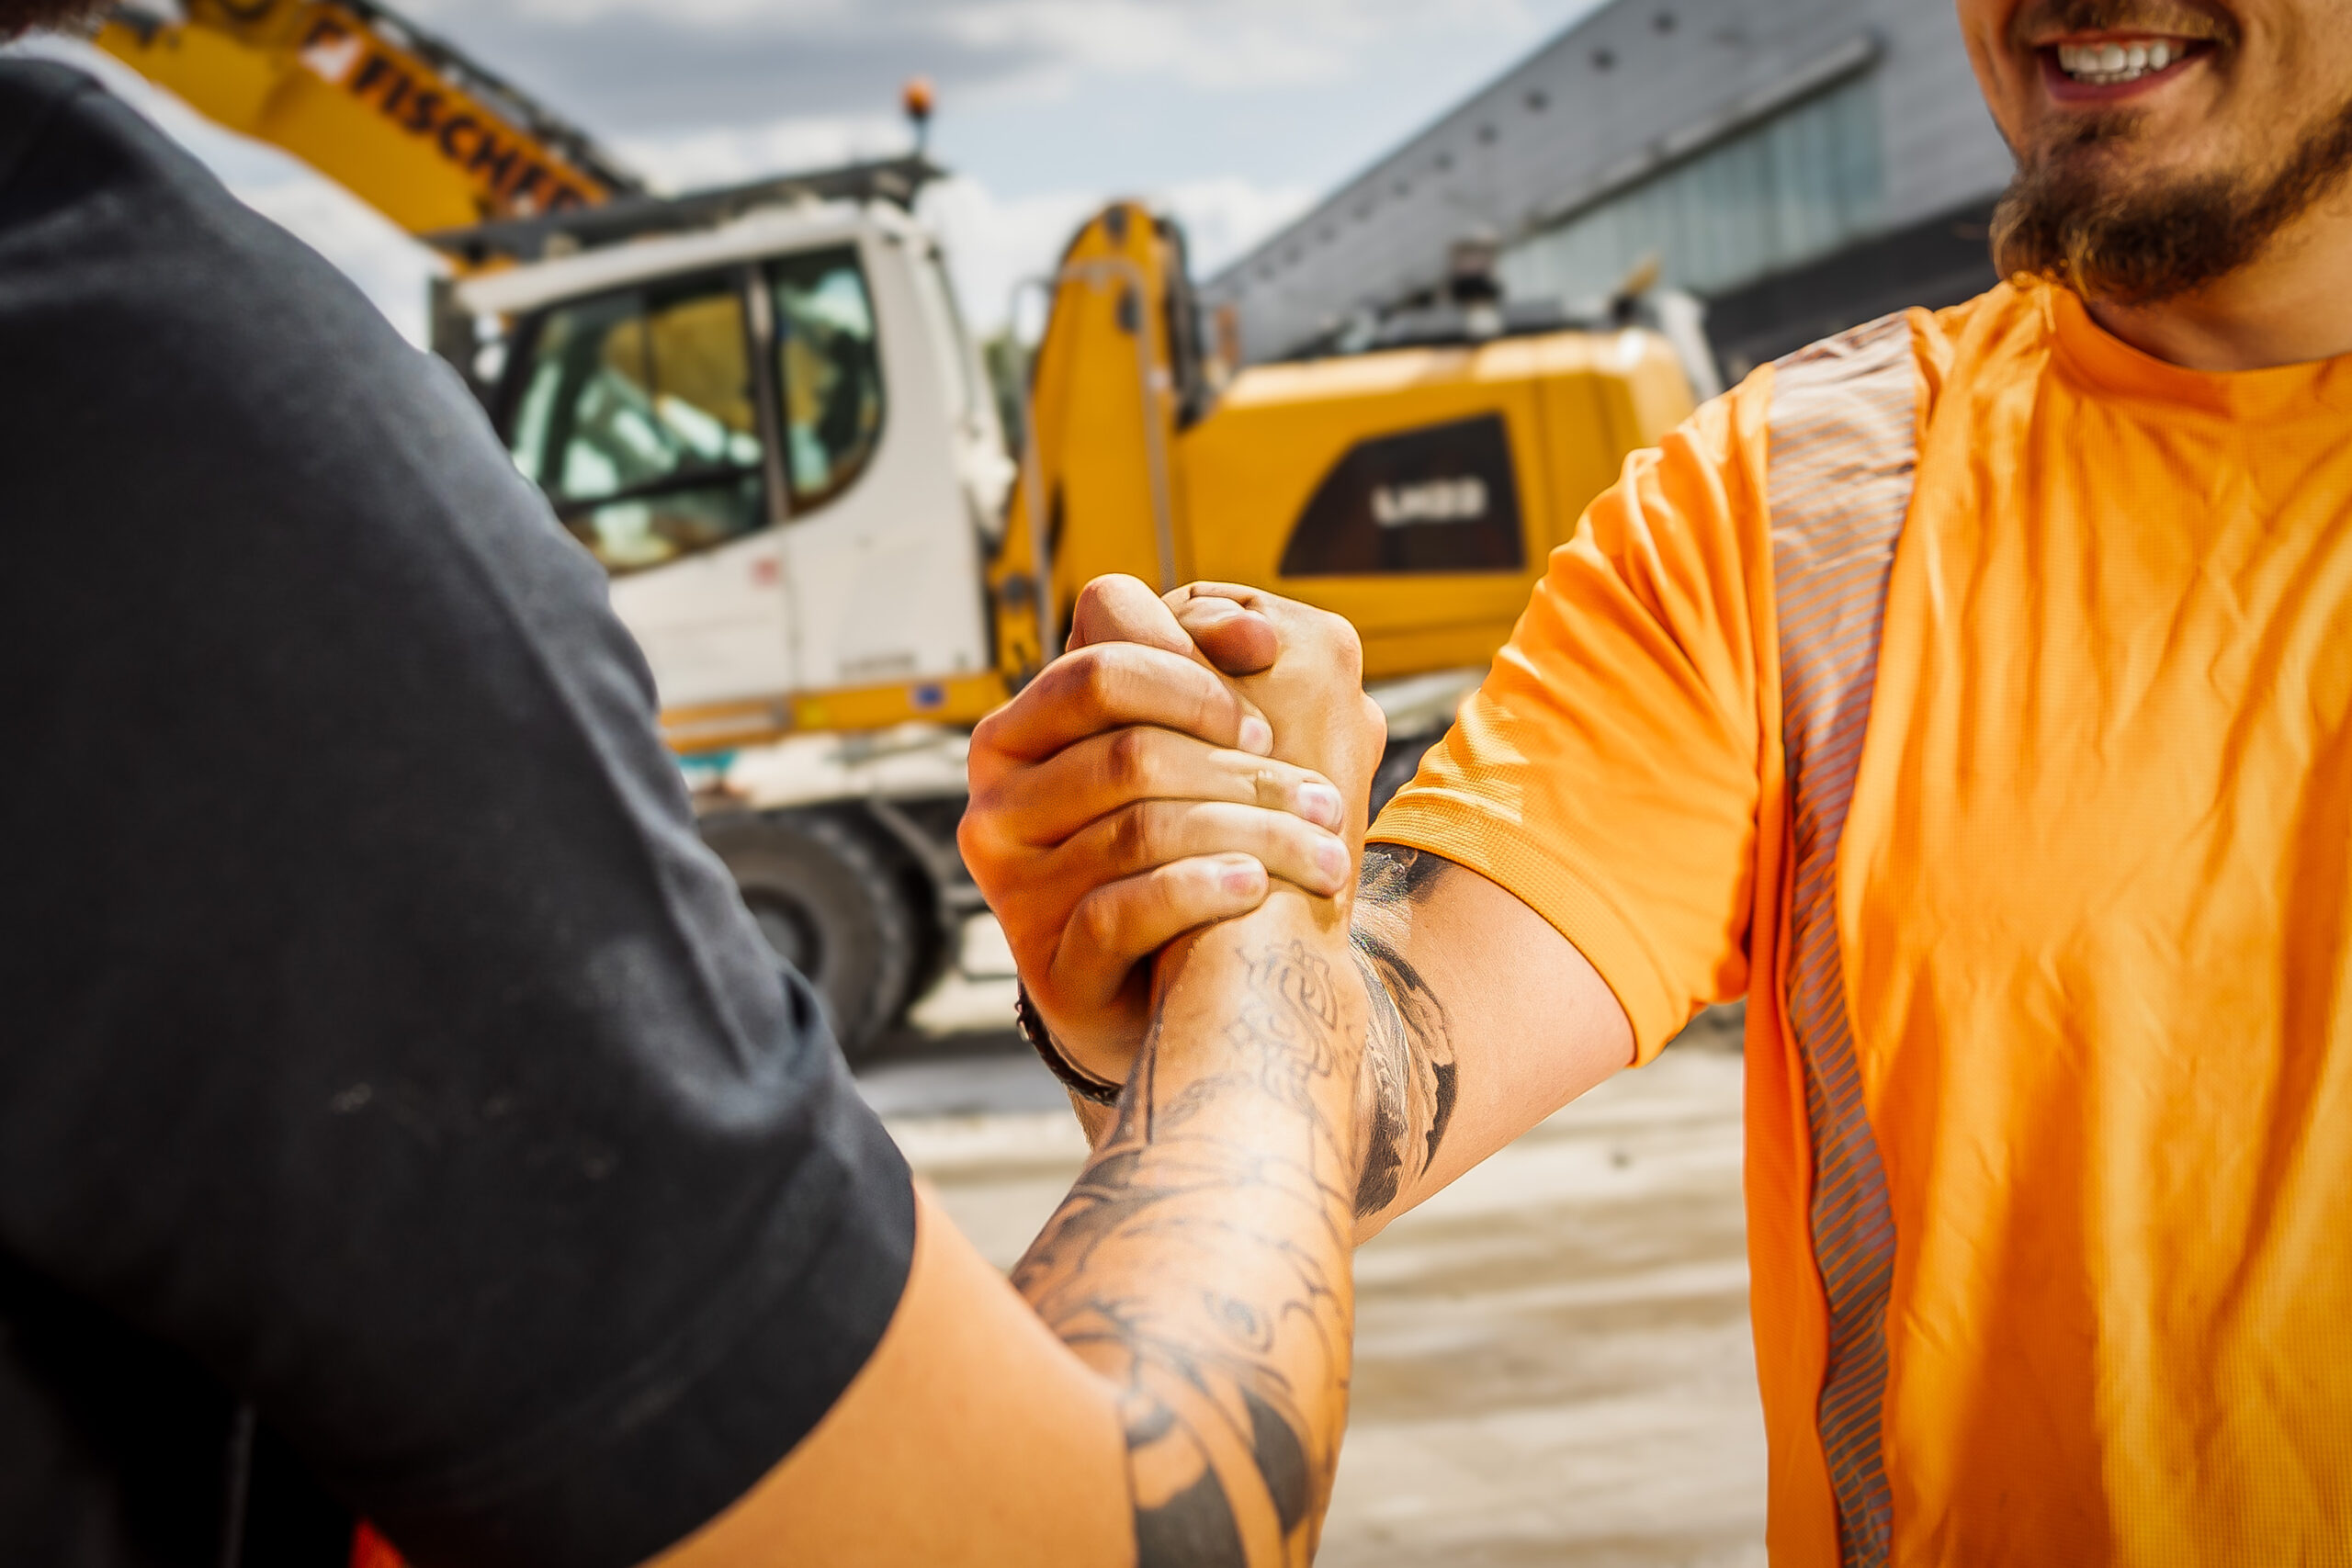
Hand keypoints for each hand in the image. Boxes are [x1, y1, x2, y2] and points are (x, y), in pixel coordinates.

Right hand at [962, 577, 1357, 1076]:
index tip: (1264, 724)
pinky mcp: (1046, 964)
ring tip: (1320, 852)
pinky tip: (1257, 886)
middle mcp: (999, 804)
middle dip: (1242, 772)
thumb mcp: (1184, 752)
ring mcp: (1015, 887)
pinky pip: (1123, 911)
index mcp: (1020, 732)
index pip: (1097, 671)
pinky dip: (1202, 890)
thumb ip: (1211, 675)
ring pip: (1138, 831)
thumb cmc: (1182, 846)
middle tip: (1320, 797)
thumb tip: (1258, 631)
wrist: (1168, 987)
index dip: (1191, 683)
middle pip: (1129, 754)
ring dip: (1253, 835)